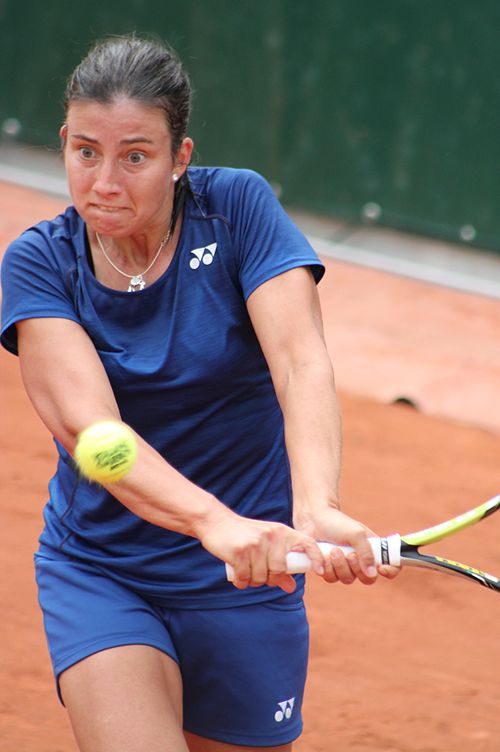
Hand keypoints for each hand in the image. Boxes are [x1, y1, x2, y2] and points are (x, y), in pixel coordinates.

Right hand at [199, 510, 324, 592]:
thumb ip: (279, 564)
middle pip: (279, 571)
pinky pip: (245, 578)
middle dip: (269, 579)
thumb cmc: (244, 536)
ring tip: (246, 572)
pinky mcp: (240, 551)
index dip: (316, 557)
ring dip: (253, 581)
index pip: (307, 543)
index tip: (320, 571)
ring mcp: (256, 544)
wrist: (216, 522)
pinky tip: (238, 575)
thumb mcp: (265, 545)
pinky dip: (241, 581)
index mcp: (281, 532)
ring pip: (261, 577)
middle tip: (259, 575)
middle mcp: (271, 536)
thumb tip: (291, 588)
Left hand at [294, 506, 399, 585]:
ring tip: (334, 550)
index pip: (391, 566)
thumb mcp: (356, 533)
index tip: (382, 569)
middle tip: (349, 554)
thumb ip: (366, 552)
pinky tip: (324, 554)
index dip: (390, 571)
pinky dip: (327, 567)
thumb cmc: (337, 522)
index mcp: (373, 550)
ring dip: (340, 566)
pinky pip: (331, 578)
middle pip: (367, 579)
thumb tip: (372, 573)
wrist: (313, 519)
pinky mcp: (329, 569)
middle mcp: (361, 561)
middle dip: (357, 568)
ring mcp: (344, 567)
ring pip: (347, 580)